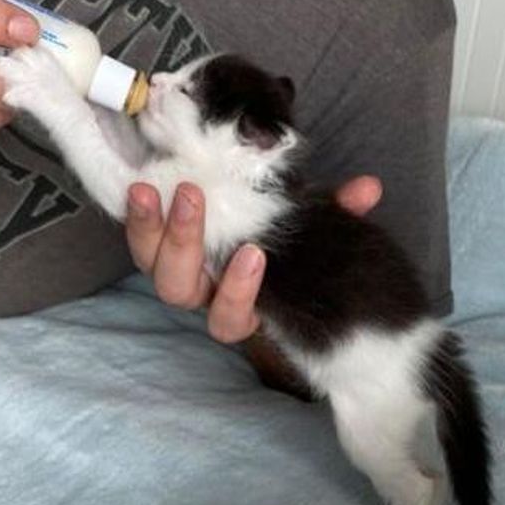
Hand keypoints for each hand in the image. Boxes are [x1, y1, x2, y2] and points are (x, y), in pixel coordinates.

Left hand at [125, 176, 382, 342]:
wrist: (243, 209)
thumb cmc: (284, 232)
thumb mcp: (314, 223)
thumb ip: (337, 212)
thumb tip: (368, 189)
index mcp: (241, 301)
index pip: (232, 320)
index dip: (238, 294)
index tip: (254, 254)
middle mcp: (202, 290)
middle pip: (178, 291)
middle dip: (183, 246)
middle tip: (194, 197)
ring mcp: (173, 266)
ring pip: (149, 265)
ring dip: (148, 228)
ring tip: (149, 189)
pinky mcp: (153, 240)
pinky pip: (137, 236)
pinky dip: (136, 214)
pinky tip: (139, 185)